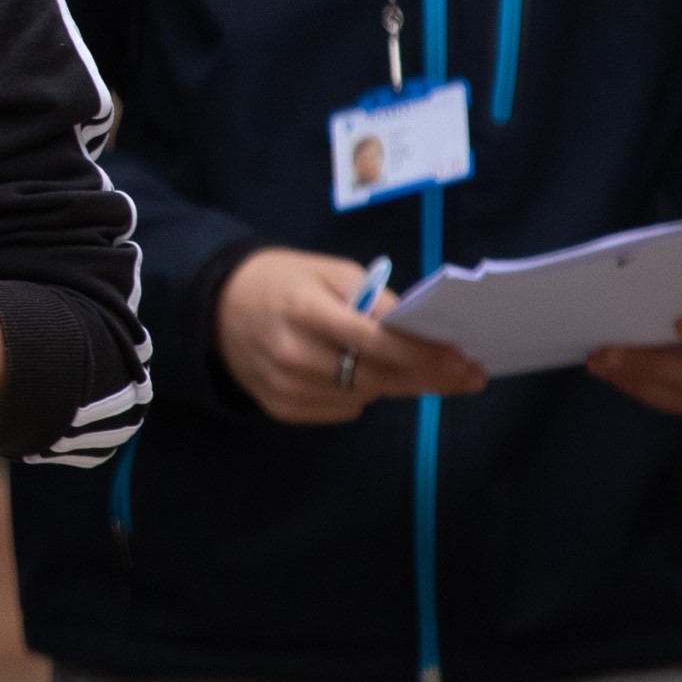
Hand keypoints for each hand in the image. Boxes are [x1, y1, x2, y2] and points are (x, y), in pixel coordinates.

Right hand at [214, 249, 485, 423]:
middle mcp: (293, 354)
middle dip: (427, 375)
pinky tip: (350, 372)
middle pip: (378, 376)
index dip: (424, 354)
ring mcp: (285, 386)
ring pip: (365, 397)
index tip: (464, 360)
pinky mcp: (281, 408)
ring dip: (390, 383)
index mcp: (306, 311)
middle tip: (466, 375)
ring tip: (398, 365)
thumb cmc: (283, 281)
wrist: (214, 307)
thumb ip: (374, 300)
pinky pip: (343, 409)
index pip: (377, 341)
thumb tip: (421, 334)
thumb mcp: (328, 271)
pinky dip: (358, 394)